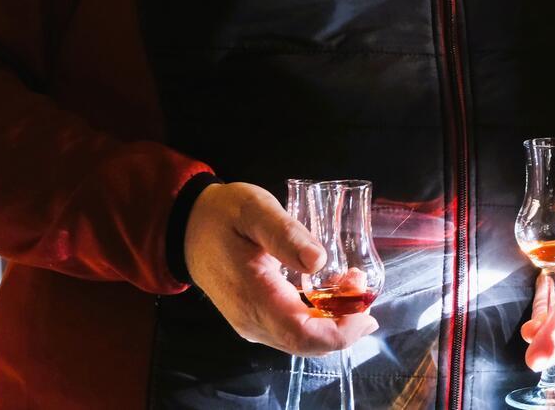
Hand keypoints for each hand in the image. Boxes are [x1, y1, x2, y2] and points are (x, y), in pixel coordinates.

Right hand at [183, 181, 377, 356]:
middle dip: (344, 324)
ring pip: (301, 341)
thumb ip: (285, 234)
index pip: (302, 334)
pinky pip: (292, 332)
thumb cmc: (223, 215)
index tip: (365, 309)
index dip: (340, 330)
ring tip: (350, 284)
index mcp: (252, 296)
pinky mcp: (253, 320)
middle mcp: (251, 320)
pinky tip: (331, 294)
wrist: (189, 228)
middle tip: (361, 285)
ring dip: (333, 321)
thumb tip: (318, 260)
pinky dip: (319, 319)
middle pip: (306, 344)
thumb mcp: (255, 209)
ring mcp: (251, 324)